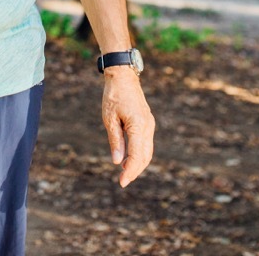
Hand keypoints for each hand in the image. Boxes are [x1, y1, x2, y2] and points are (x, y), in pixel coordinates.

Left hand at [101, 69, 154, 187]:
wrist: (123, 76)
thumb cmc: (114, 95)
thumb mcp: (109, 118)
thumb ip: (115, 140)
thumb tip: (117, 161)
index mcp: (138, 126)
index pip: (137, 155)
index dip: (130, 171)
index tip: (121, 182)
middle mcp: (147, 126)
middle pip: (145, 156)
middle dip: (135, 170)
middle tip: (123, 181)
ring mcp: (149, 124)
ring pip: (148, 151)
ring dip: (138, 163)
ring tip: (125, 172)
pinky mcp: (147, 122)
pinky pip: (146, 143)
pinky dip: (140, 154)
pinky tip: (128, 158)